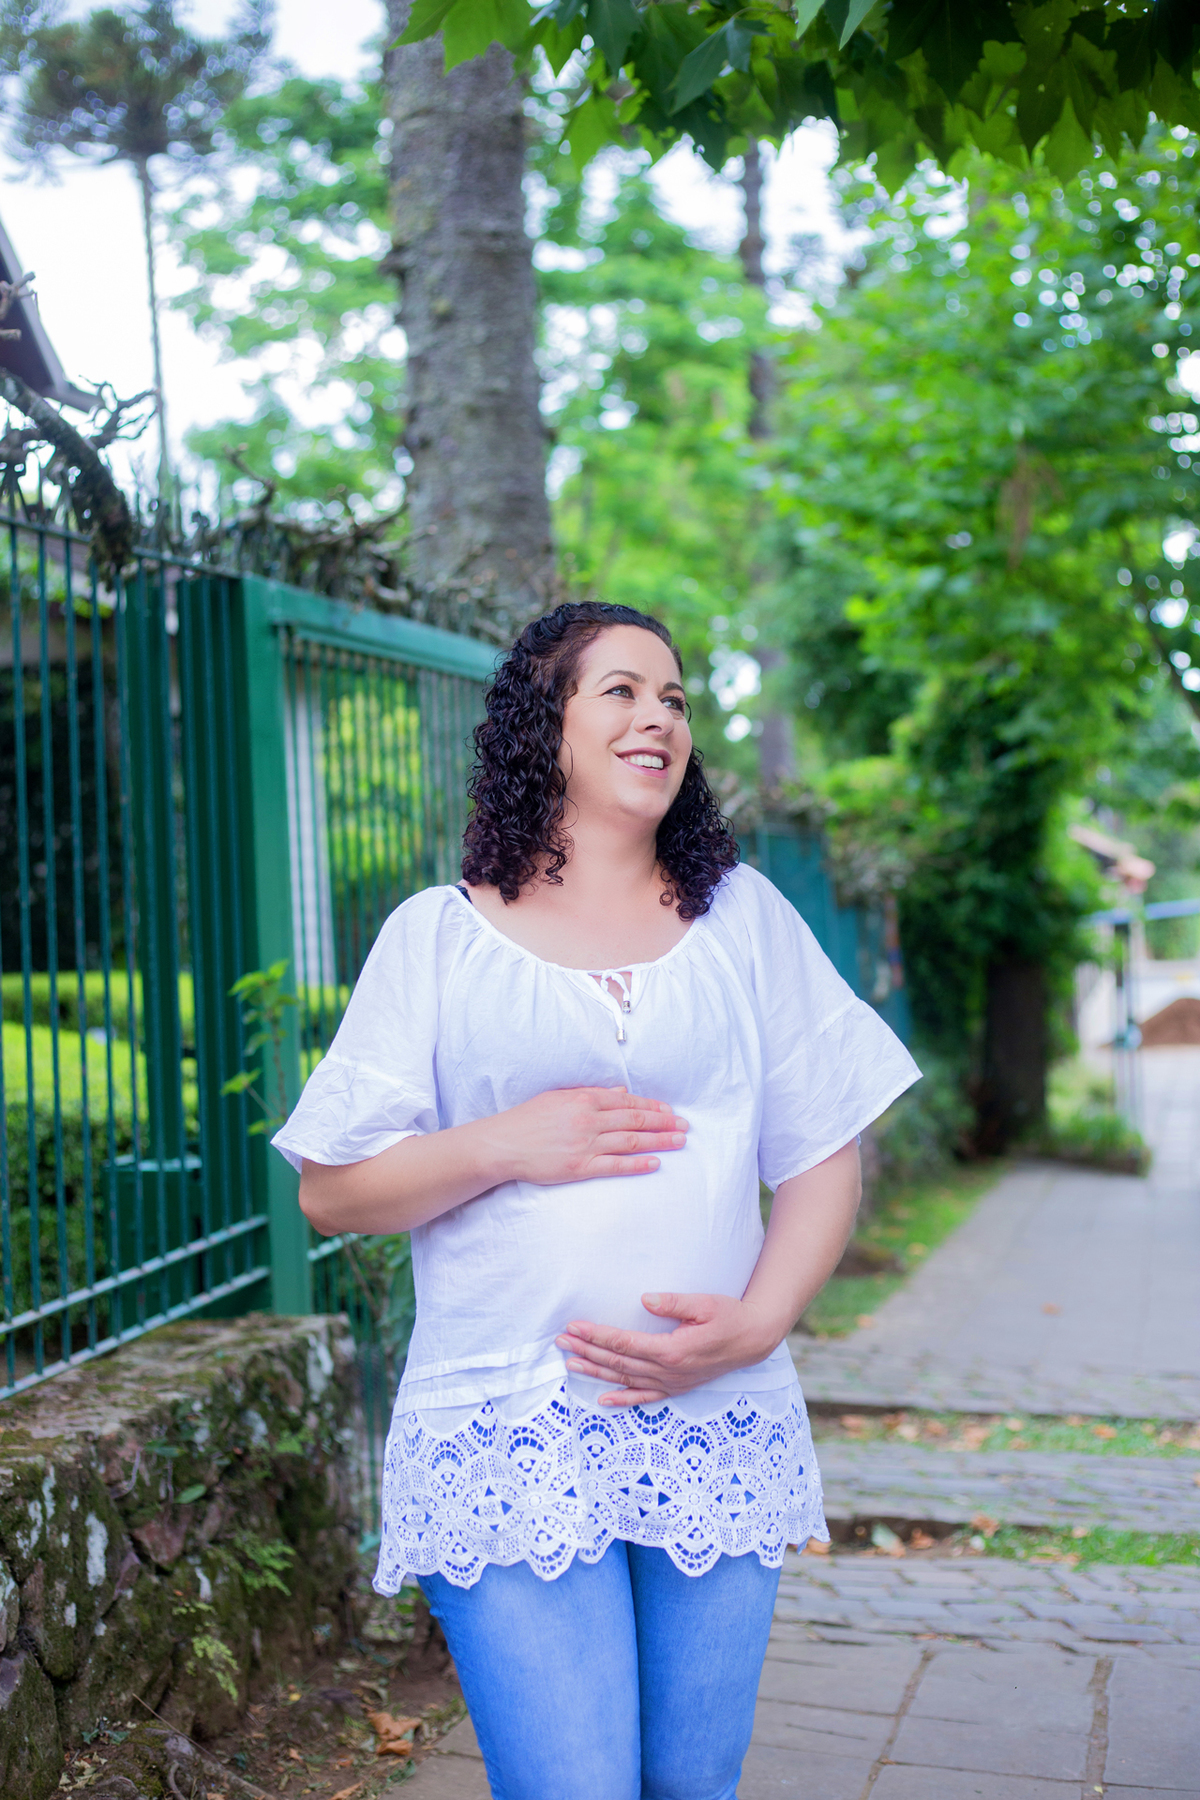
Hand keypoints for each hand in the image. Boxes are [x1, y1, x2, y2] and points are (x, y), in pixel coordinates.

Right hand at [492, 1086, 687, 1186]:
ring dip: (659, 1141)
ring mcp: (584, 1145)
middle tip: (685, 1126)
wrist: (501, 1144)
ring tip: (679, 1142)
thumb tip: (621, 1093)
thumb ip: (591, 1094)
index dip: (652, 1107)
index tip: (670, 1111)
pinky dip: (637, 1164)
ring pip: (631, 1141)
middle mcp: (588, 1120)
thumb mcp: (559, 1097)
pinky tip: (655, 1163)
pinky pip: (615, 1166)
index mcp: (584, 1100)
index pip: (628, 1102)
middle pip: (635, 1120)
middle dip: (664, 1123)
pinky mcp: (579, 1168)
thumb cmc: (528, 1119)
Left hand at [555, 1291, 785, 1406]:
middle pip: (618, 1362)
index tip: (574, 1326)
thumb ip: (674, 1302)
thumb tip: (644, 1300)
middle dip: (586, 1351)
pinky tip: (603, 1400)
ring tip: (570, 1364)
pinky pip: (645, 1397)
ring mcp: (672, 1383)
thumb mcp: (705, 1303)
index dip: (596, 1335)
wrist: (753, 1339)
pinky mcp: (677, 1387)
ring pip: (625, 1380)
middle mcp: (668, 1371)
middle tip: (560, 1341)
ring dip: (596, 1372)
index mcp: (672, 1350)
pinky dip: (623, 1399)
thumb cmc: (729, 1316)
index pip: (624, 1343)